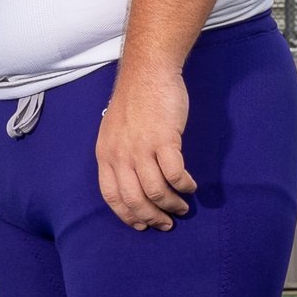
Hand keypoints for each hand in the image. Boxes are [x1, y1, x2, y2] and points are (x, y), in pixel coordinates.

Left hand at [97, 61, 194, 229]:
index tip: (142, 225)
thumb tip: (132, 182)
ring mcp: (141, 147)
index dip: (128, 215)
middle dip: (153, 218)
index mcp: (106, 154)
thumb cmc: (135, 101)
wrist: (148, 72)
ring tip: (182, 207)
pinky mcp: (164, 139)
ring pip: (156, 191)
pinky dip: (184, 185)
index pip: (112, 196)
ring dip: (172, 204)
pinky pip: (175, 174)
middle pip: (134, 200)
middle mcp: (120, 154)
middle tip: (168, 223)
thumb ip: (119, 155)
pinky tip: (190, 186)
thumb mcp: (114, 131)